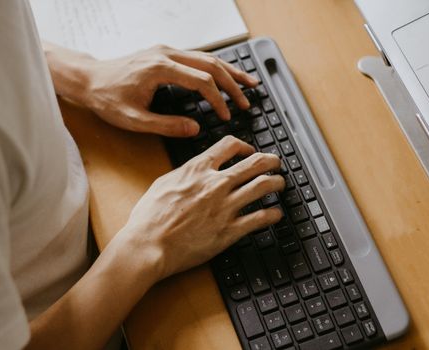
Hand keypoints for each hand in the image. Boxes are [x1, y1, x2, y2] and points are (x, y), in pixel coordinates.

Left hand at [44, 43, 257, 136]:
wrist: (88, 79)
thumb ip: (166, 126)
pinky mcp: (163, 52)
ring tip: (248, 82)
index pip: (202, 81)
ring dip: (229, 70)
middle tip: (247, 100)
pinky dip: (214, 66)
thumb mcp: (134, 120)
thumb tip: (195, 129)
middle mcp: (166, 53)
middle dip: (232, 83)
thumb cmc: (107, 98)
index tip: (227, 115)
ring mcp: (165, 50)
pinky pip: (196, 57)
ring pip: (206, 57)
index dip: (218, 100)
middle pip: (210, 65)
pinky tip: (224, 73)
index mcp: (160, 69)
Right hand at [119, 136, 284, 280]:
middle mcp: (215, 184)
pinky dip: (272, 214)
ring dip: (277, 183)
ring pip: (263, 186)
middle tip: (276, 164)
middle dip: (270, 161)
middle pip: (254, 163)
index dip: (244, 146)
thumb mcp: (163, 183)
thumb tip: (194, 170)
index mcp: (198, 169)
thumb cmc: (149, 217)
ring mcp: (225, 207)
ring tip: (280, 184)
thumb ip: (184, 173)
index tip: (249, 151)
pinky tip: (276, 214)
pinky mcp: (229, 231)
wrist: (148, 244)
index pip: (229, 145)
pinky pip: (260, 218)